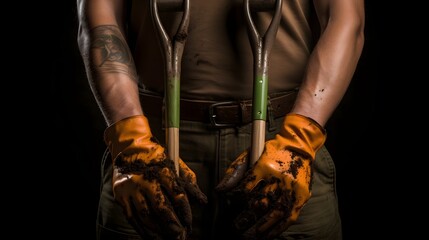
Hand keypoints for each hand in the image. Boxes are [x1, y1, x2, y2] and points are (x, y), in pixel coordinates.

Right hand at [105, 115, 207, 238]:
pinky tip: (151, 237)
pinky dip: (142, 230)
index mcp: (163, 171)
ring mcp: (132, 188)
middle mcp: (146, 180)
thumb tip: (201, 200)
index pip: (178, 195)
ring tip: (168, 239)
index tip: (189, 224)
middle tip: (181, 236)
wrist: (130, 146)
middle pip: (162, 209)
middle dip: (173, 226)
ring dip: (158, 231)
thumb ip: (187, 178)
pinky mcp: (121, 195)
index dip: (185, 212)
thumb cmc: (157, 156)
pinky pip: (132, 217)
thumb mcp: (174, 161)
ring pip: (146, 216)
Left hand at [216, 113, 325, 239]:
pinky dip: (278, 228)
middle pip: (260, 202)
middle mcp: (278, 177)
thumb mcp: (249, 154)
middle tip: (236, 228)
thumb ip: (234, 171)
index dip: (237, 199)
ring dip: (261, 227)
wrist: (298, 145)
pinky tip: (267, 235)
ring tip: (249, 236)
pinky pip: (289, 216)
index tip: (230, 206)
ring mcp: (291, 187)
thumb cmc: (270, 151)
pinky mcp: (301, 195)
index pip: (246, 187)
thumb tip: (220, 190)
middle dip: (246, 218)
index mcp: (264, 165)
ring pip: (275, 212)